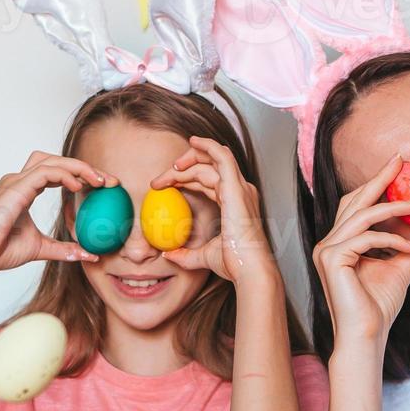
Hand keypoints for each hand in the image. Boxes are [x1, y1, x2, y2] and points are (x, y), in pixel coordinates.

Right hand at [0, 151, 112, 273]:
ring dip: (78, 167)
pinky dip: (64, 175)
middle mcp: (20, 181)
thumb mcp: (41, 248)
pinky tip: (78, 187)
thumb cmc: (0, 251)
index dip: (81, 175)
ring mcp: (16, 182)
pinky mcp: (15, 188)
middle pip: (56, 160)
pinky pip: (44, 172)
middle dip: (84, 167)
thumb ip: (64, 249)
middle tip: (108, 181)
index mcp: (24, 190)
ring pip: (51, 161)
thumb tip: (89, 254)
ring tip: (98, 181)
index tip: (103, 187)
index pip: (57, 172)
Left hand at [150, 137, 277, 284]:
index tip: (165, 185)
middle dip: (183, 168)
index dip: (186, 178)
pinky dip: (207, 146)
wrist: (249, 268)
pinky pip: (222, 156)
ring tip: (172, 167)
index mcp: (236, 203)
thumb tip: (170, 254)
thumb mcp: (203, 256)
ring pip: (213, 159)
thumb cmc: (235, 263)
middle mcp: (240, 191)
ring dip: (190, 158)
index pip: (209, 180)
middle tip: (160, 180)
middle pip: (209, 167)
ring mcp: (239, 187)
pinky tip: (193, 142)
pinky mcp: (235, 187)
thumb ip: (186, 254)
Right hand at [312, 155, 409, 345]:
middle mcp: (328, 242)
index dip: (376, 183)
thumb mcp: (404, 265)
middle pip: (354, 200)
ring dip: (392, 208)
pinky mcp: (332, 259)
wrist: (367, 335)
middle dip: (379, 179)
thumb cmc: (379, 306)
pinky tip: (409, 248)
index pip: (357, 205)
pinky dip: (391, 239)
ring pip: (361, 216)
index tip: (398, 165)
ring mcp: (326, 249)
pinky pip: (365, 238)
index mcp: (340, 242)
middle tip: (401, 161)